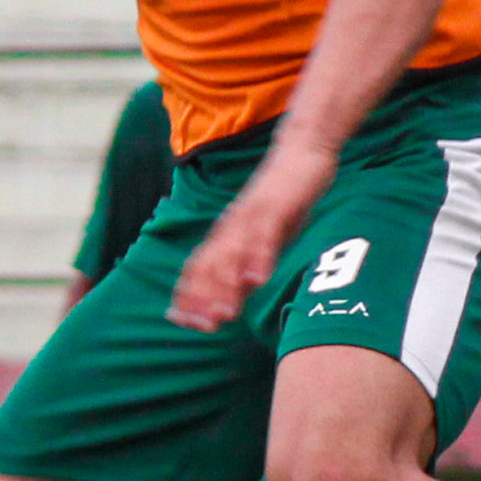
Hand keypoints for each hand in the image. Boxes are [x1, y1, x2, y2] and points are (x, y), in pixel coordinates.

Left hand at [169, 140, 336, 331]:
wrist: (302, 151)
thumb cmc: (284, 199)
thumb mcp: (267, 235)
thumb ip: (252, 260)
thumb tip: (241, 292)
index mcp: (227, 232)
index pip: (199, 267)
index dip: (188, 294)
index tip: (178, 321)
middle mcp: (233, 225)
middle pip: (210, 265)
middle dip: (203, 298)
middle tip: (201, 328)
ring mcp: (252, 215)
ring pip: (233, 253)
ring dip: (226, 285)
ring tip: (225, 315)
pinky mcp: (275, 206)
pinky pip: (263, 235)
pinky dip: (258, 257)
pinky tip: (258, 280)